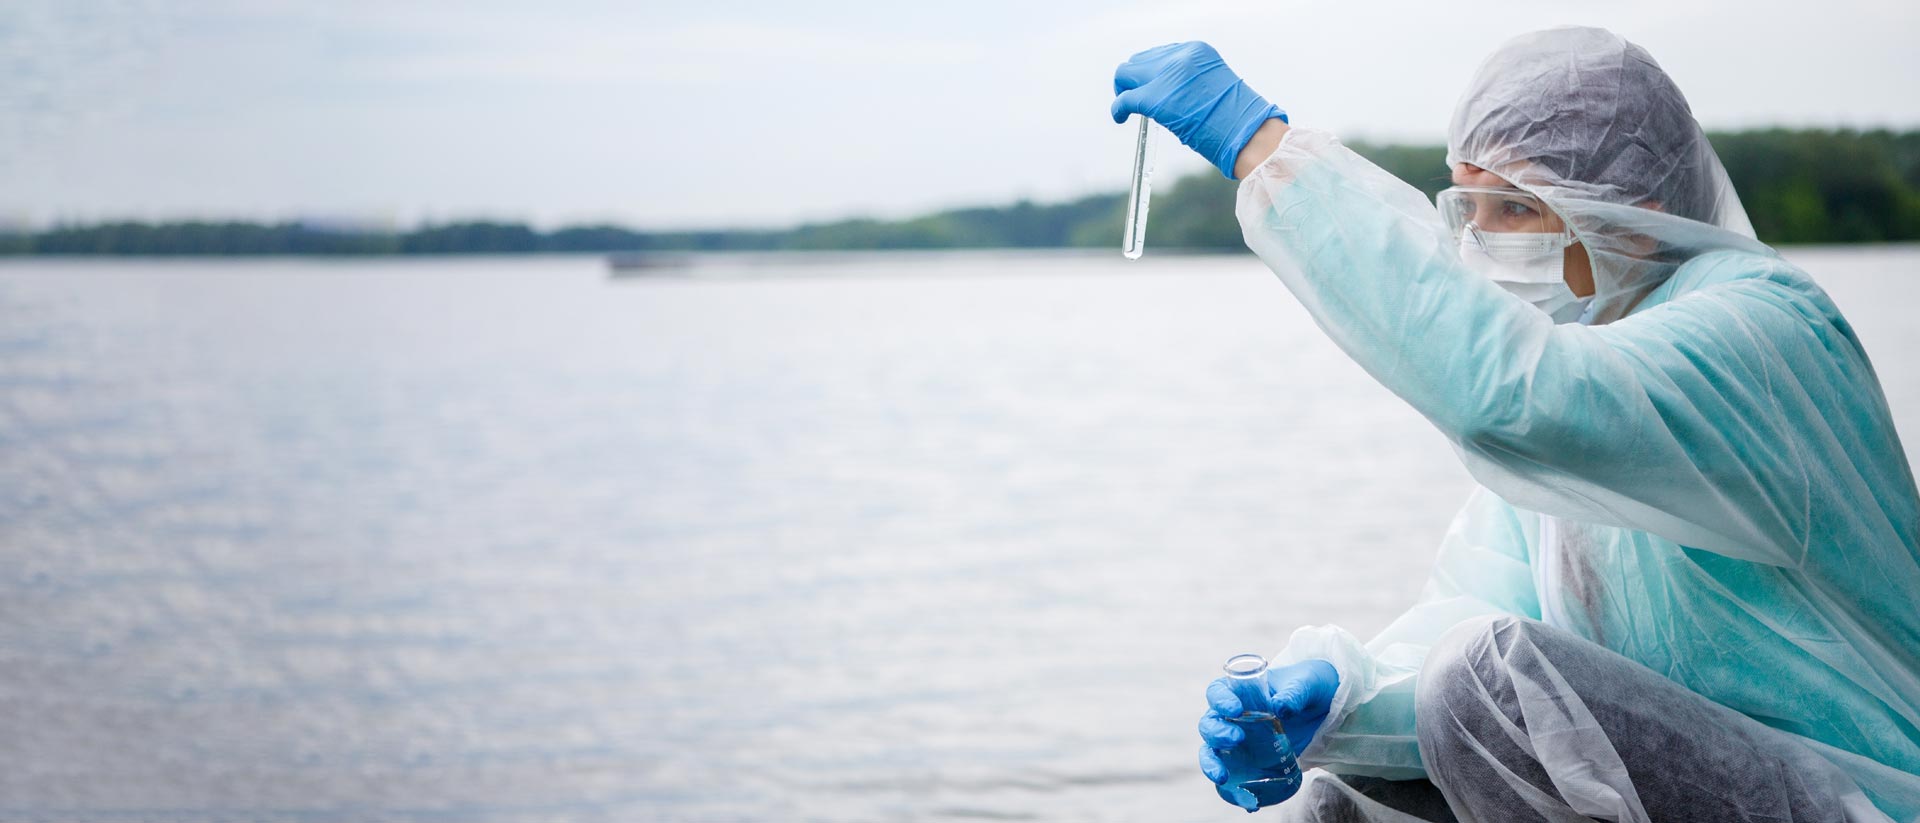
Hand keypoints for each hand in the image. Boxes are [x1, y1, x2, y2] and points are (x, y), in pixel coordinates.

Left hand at [1110, 42, 1285, 178]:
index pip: (1161, 54)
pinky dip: (1118, 109)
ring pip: (1126, 74)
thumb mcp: (1215, 86)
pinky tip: (1120, 118)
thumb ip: (1192, 82)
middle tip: (1134, 97)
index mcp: (1196, 51)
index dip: (1152, 72)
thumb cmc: (1238, 118)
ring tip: (1127, 107)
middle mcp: (1180, 57)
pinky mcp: (1155, 98)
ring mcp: (1166, 76)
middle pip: (1140, 60)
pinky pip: (1124, 99)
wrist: (1246, 132)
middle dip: (1135, 79)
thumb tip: (1172, 94)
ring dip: (1123, 90)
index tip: (1150, 86)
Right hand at [1196, 659, 1338, 809]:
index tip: (1235, 710)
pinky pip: (1235, 778)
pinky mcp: (1251, 762)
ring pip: (1213, 752)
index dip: (1220, 700)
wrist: (1324, 709)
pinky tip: (1249, 803)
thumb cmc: (1309, 686)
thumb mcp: (1308, 683)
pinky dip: (1236, 792)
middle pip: (1210, 724)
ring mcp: (1240, 741)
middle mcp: (1233, 717)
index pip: (1217, 692)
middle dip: (1216, 734)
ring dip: (1212, 764)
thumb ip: (1295, 692)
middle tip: (1237, 740)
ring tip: (1222, 777)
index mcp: (1241, 691)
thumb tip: (1281, 707)